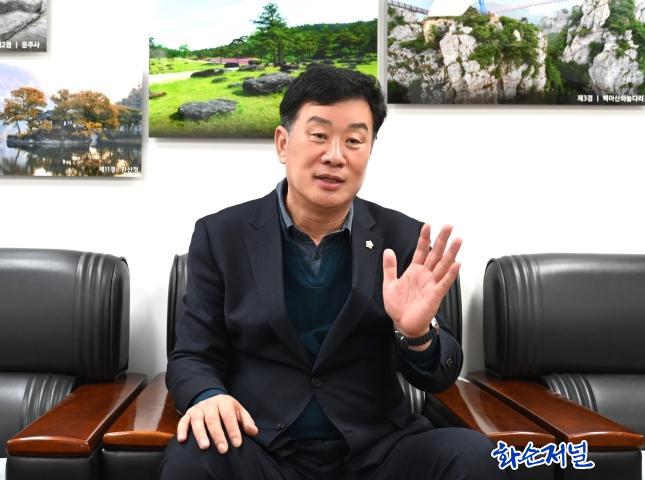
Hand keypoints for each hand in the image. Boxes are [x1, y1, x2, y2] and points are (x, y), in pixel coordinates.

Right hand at [177, 394, 257, 452]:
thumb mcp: (239, 411)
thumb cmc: (228, 409)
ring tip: (205, 447)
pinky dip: (181, 430)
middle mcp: (209, 404)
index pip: (229, 416)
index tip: (237, 444)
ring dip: (200, 434)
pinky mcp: (188, 414)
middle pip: (213, 420)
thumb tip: (253, 432)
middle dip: (218, 435)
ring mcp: (198, 409)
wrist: (211, 398)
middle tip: (223, 450)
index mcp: (224, 402)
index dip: (233, 430)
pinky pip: (183, 421)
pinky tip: (182, 440)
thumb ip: (247, 421)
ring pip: (197, 421)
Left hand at [382, 224, 460, 338]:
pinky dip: (451, 274)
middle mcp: (425, 275)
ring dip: (450, 253)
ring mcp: (431, 284)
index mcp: (414, 271)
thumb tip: (388, 251)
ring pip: (443, 265)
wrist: (403, 324)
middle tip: (448, 227)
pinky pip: (444, 283)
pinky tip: (457, 264)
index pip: (421, 250)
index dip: (424, 238)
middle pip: (435, 254)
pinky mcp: (435, 295)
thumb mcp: (389, 284)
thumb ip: (390, 267)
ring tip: (457, 241)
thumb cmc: (398, 306)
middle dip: (442, 240)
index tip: (428, 226)